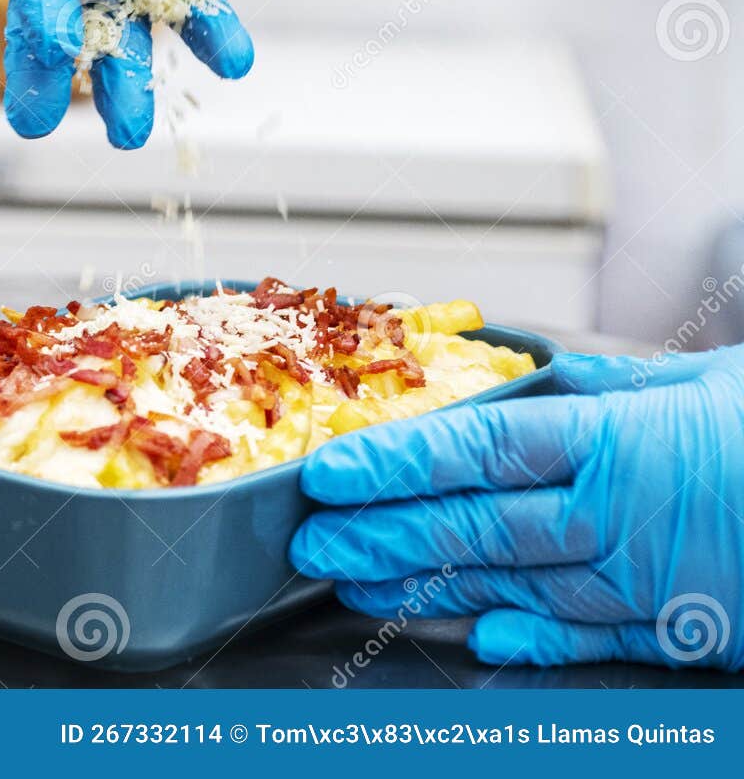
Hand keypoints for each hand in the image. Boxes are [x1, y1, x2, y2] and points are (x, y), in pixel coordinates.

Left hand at [289, 349, 743, 670]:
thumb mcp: (705, 381)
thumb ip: (617, 387)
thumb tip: (548, 378)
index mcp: (612, 440)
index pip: (473, 449)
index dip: (393, 463)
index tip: (332, 471)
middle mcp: (611, 515)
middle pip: (469, 525)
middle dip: (379, 533)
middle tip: (311, 540)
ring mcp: (639, 579)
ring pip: (504, 583)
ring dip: (421, 583)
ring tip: (355, 582)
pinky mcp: (675, 628)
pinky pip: (583, 636)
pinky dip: (522, 636)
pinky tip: (470, 635)